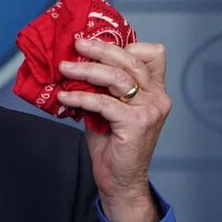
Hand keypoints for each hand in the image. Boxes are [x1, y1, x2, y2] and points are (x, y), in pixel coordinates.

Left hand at [56, 38, 171, 221]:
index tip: (96, 42)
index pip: (152, 54)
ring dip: (86, 70)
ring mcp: (150, 110)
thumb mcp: (109, 107)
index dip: (125, 44)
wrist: (120, 180)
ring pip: (117, 78)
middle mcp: (157, 97)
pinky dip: (80, 98)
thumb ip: (102, 86)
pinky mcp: (136, 124)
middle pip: (130, 60)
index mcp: (155, 89)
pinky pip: (103, 102)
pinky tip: (64, 97)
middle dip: (100, 49)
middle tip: (76, 44)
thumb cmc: (112, 143)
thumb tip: (74, 62)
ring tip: (64, 68)